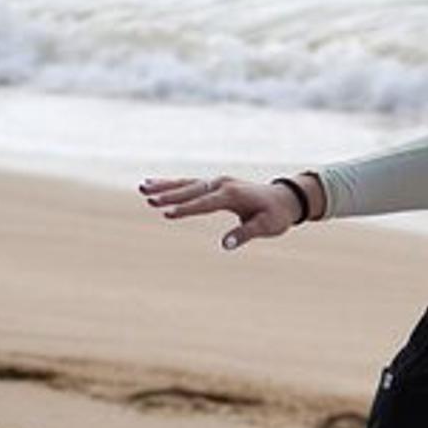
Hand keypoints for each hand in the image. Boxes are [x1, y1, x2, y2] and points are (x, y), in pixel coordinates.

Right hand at [139, 175, 299, 250]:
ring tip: (142, 188)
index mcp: (232, 195)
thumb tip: (225, 245)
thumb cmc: (276, 216)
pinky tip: (154, 184)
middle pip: (191, 190)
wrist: (285, 199)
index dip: (186, 209)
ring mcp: (218, 182)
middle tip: (148, 199)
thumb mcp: (265, 227)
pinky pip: (190, 184)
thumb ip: (245, 234)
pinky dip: (172, 184)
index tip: (167, 214)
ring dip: (164, 186)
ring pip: (187, 184)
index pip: (204, 203)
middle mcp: (222, 184)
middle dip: (168, 195)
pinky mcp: (215, 184)